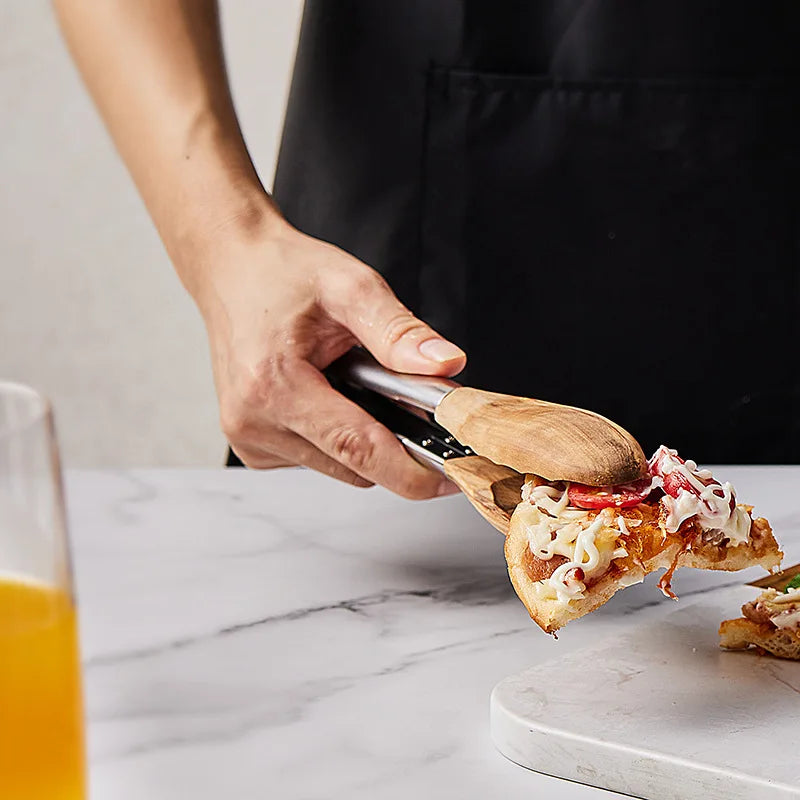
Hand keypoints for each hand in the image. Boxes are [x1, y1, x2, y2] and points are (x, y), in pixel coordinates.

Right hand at [189, 208, 465, 497]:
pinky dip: (336, 435)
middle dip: (392, 439)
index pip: (358, 450)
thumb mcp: (349, 286)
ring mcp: (249, 438)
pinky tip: (327, 393)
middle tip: (400, 392)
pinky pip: (318, 458)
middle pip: (354, 465)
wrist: (230, 268)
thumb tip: (446, 366)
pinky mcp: (253, 445)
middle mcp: (253, 421)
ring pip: (340, 466)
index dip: (412, 472)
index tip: (452, 478)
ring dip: (361, 435)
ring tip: (351, 381)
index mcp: (274, 384)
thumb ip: (398, 331)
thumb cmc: (280, 273)